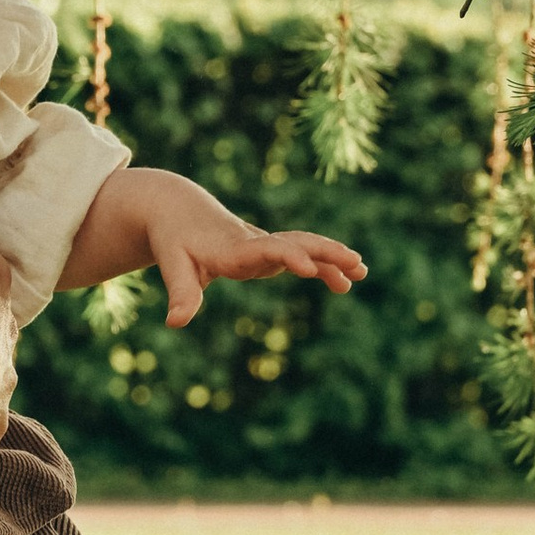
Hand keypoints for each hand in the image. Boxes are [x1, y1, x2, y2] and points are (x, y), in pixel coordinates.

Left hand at [64, 164, 366, 325]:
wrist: (180, 211)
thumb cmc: (175, 240)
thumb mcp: (174, 266)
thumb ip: (181, 294)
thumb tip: (175, 323)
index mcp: (234, 248)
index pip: (265, 249)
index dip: (287, 256)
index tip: (308, 269)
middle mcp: (255, 243)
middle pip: (295, 242)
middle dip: (324, 253)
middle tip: (355, 264)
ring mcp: (265, 244)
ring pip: (304, 246)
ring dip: (332, 257)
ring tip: (361, 272)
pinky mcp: (269, 248)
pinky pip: (302, 254)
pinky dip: (323, 265)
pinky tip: (343, 282)